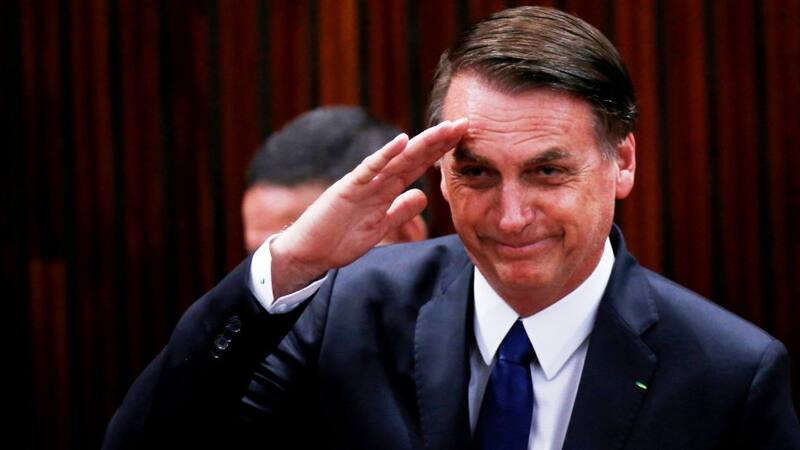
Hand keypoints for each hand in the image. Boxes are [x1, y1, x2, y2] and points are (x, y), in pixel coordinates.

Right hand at [270, 118, 467, 297]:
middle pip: (413, 157)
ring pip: (396, 159)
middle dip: (438, 141)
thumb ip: (400, 212)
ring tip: (443, 129)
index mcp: (385, 189)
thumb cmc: (340, 239)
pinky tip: (400, 141)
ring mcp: (363, 182)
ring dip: (421, 143)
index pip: (417, 166)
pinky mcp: (347, 188)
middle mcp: (377, 181)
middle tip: (464, 123)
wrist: (309, 252)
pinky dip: (384, 155)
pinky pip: (368, 169)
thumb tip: (422, 197)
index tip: (463, 139)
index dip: (440, 152)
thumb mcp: (380, 227)